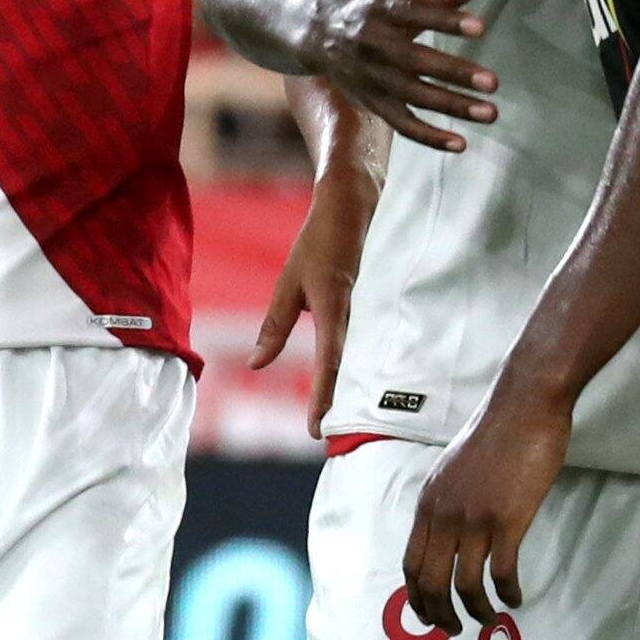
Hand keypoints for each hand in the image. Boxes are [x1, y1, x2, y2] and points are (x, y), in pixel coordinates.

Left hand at [252, 193, 363, 438]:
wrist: (357, 204)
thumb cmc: (319, 243)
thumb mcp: (289, 283)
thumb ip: (275, 325)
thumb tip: (257, 364)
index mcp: (336, 309)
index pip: (329, 363)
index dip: (322, 397)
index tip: (316, 429)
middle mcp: (361, 314)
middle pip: (352, 369)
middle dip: (341, 404)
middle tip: (331, 436)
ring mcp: (376, 311)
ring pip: (367, 358)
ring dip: (356, 388)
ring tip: (346, 419)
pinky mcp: (383, 306)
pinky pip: (376, 341)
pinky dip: (367, 364)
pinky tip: (365, 384)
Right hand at [301, 0, 497, 148]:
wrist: (319, 33)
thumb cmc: (375, 10)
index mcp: (383, 10)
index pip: (417, 14)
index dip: (447, 21)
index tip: (481, 27)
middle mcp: (374, 44)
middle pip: (416, 62)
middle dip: (455, 73)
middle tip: (494, 82)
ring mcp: (372, 77)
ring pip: (413, 96)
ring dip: (453, 106)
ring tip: (491, 112)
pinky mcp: (373, 102)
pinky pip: (402, 124)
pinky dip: (429, 137)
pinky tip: (461, 143)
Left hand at [403, 385, 566, 629]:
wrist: (523, 407)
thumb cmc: (495, 434)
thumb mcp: (452, 469)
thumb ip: (446, 502)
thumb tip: (448, 532)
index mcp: (428, 504)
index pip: (411, 564)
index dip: (417, 597)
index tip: (429, 614)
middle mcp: (444, 516)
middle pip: (430, 583)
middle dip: (439, 615)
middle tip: (455, 630)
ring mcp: (474, 519)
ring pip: (464, 585)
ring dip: (475, 611)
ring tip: (490, 618)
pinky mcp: (506, 520)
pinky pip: (501, 574)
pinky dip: (507, 593)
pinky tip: (516, 597)